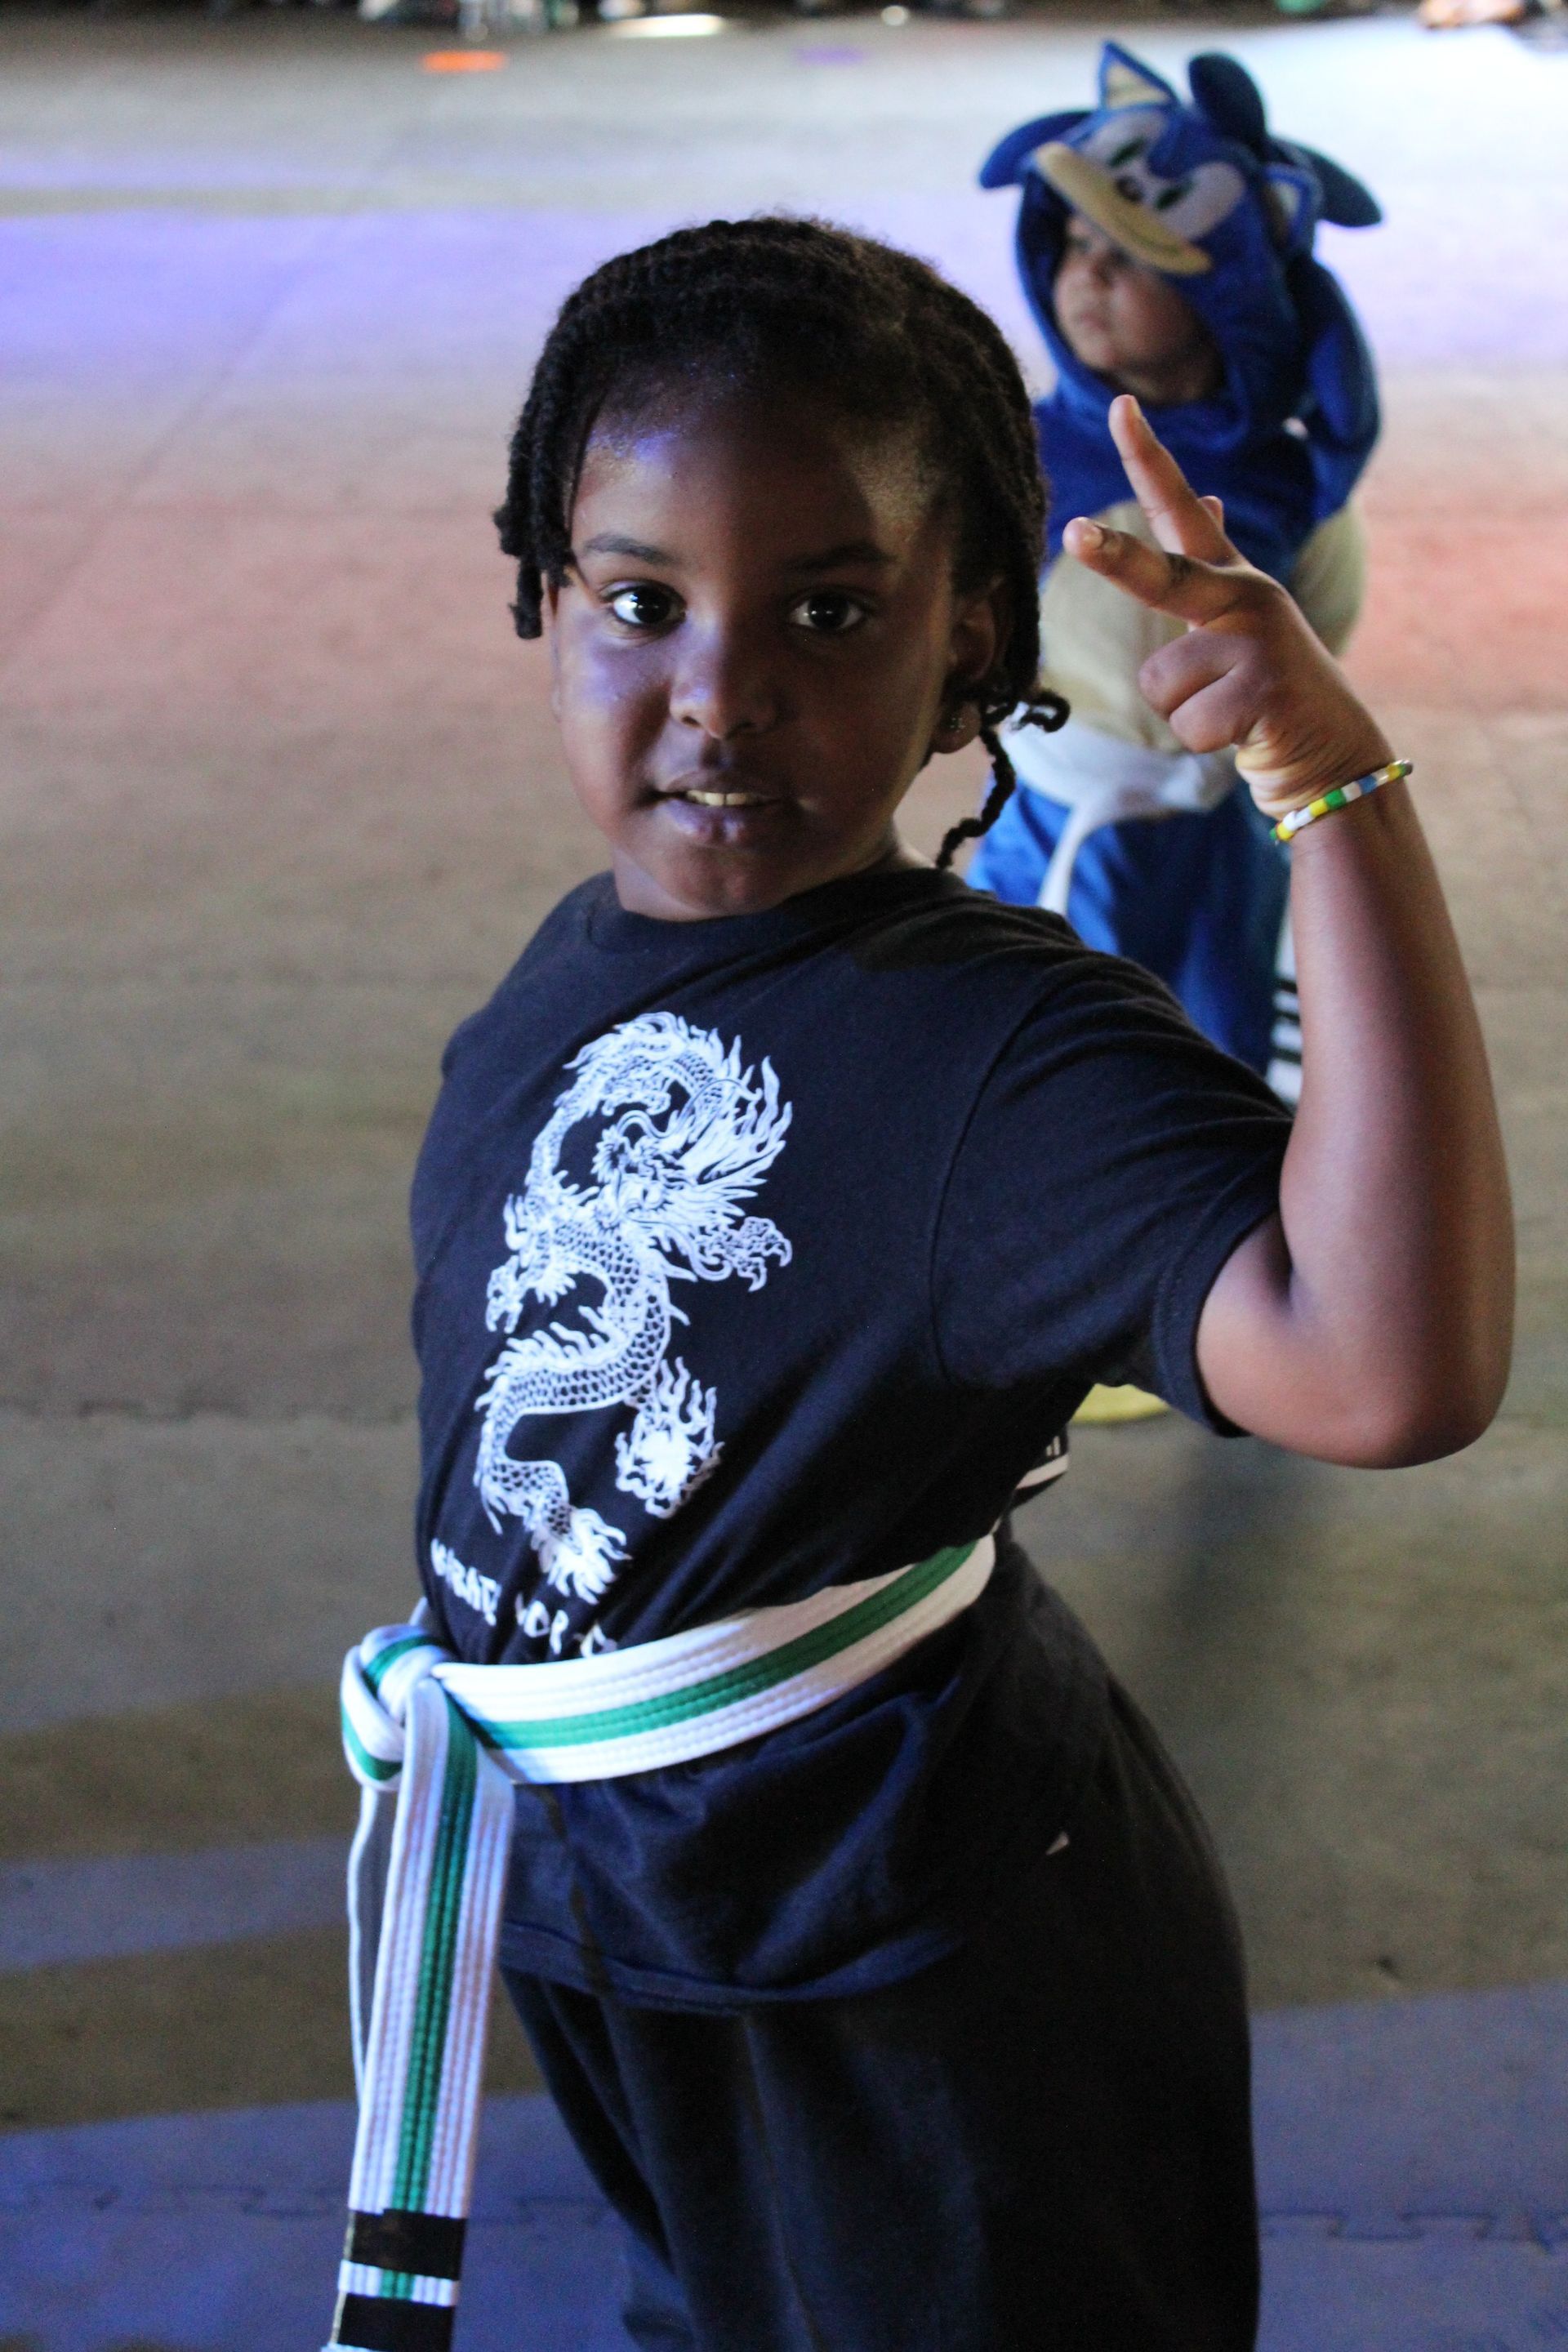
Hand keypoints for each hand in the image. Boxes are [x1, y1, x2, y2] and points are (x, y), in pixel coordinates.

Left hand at [1062, 396, 1391, 816]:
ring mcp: (1258, 641)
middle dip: (1114, 556)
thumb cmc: (1266, 692)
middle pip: (1161, 577)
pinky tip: (1246, 732)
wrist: (1331, 753)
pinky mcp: (1263, 691)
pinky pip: (1186, 723)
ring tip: (1231, 711)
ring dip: (1185, 712)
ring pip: (1161, 682)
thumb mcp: (1240, 623)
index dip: (1149, 458)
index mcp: (1232, 579)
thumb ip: (1213, 571)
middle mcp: (1247, 595)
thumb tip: (1214, 497)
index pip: (1182, 509)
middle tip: (1074, 533)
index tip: (1119, 406)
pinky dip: (1204, 741)